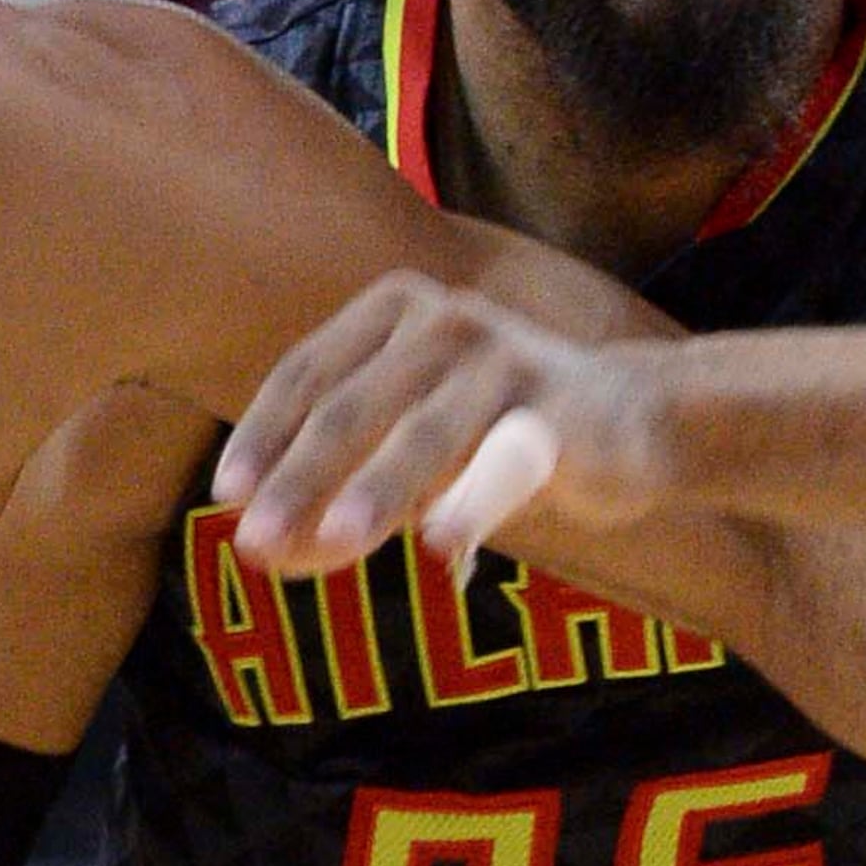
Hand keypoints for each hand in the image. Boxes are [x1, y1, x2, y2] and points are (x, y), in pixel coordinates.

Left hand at [214, 270, 674, 575]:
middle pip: (350, 408)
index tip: (227, 497)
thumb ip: (338, 489)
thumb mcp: (407, 451)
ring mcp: (505, 359)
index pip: (307, 373)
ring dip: (373, 493)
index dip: (263, 436)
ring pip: (423, 435)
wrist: (639, 422)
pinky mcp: (560, 413)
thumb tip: (264, 555)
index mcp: (393, 310)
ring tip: (331, 546)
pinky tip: (441, 548)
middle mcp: (443, 320)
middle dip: (297, 480)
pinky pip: (506, 466)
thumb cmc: (495, 434)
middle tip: (254, 543)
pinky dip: (472, 504)